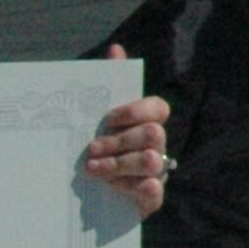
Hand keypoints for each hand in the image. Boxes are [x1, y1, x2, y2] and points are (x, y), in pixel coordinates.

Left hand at [83, 45, 171, 219]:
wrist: (92, 196)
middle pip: (152, 134)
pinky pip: (152, 191)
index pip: (158, 108)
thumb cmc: (100, 150)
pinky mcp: (151, 198)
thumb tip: (115, 49)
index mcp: (148, 124)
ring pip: (151, 161)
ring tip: (91, 169)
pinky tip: (109, 188)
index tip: (107, 119)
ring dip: (118, 164)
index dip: (134, 111)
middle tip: (91, 149)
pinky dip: (131, 188)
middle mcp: (157, 146)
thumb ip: (109, 85)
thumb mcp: (99, 120)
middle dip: (119, 141)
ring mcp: (157, 172)